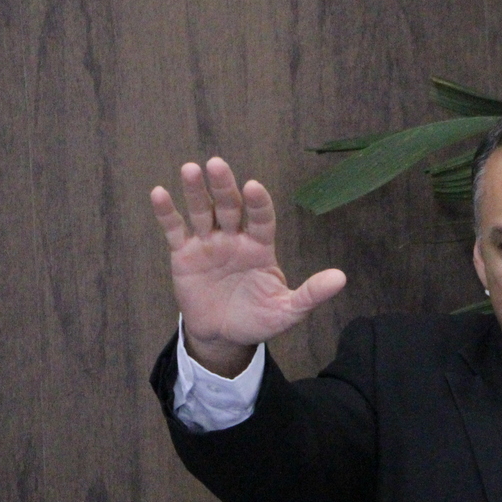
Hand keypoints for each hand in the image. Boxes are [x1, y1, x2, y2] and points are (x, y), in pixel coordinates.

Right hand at [150, 157, 345, 375]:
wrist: (224, 336)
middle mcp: (235, 238)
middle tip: (217, 165)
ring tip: (190, 169)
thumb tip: (341, 279)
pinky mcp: (185, 254)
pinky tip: (159, 193)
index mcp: (260, 247)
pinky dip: (167, 212)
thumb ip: (310, 294)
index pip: (261, 219)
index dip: (258, 203)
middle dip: (224, 186)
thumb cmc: (258, 319)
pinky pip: (175, 230)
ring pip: (202, 211)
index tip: (254, 186)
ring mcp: (209, 243)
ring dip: (196, 191)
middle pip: (230, 207)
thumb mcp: (286, 311)